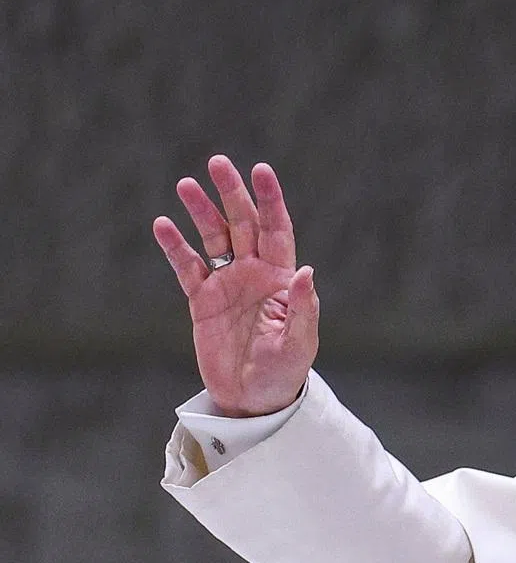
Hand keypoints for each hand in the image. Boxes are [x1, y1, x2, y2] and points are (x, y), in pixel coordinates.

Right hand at [153, 155, 318, 416]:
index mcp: (280, 278)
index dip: (270, 200)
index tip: (261, 170)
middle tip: (218, 163)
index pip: (277, 229)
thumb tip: (305, 272)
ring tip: (185, 185)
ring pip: (213, 238)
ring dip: (201, 211)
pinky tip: (163, 224)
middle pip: (242, 223)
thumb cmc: (284, 372)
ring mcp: (227, 284)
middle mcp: (254, 273)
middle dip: (231, 193)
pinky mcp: (202, 301)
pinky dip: (175, 246)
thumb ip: (302, 308)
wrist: (253, 400)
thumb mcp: (298, 343)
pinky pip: (187, 267)